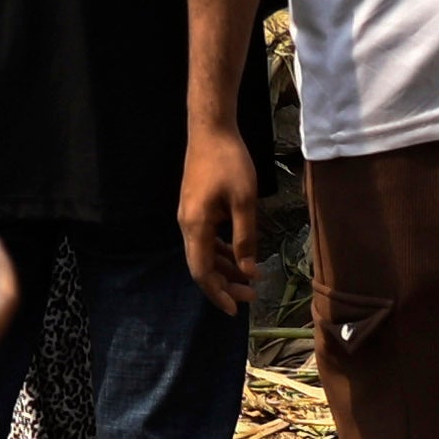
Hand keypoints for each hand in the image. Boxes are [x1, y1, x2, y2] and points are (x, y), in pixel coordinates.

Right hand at [177, 120, 261, 314]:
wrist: (211, 129)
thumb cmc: (229, 162)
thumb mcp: (244, 201)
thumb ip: (245, 238)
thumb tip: (247, 271)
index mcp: (196, 225)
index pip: (201, 271)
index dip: (217, 293)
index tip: (235, 310)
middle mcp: (187, 224)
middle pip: (202, 266)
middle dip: (225, 284)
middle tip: (251, 295)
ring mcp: (190, 216)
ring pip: (205, 253)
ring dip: (225, 268)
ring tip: (250, 279)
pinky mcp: (196, 208)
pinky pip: (207, 239)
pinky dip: (222, 251)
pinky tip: (239, 255)